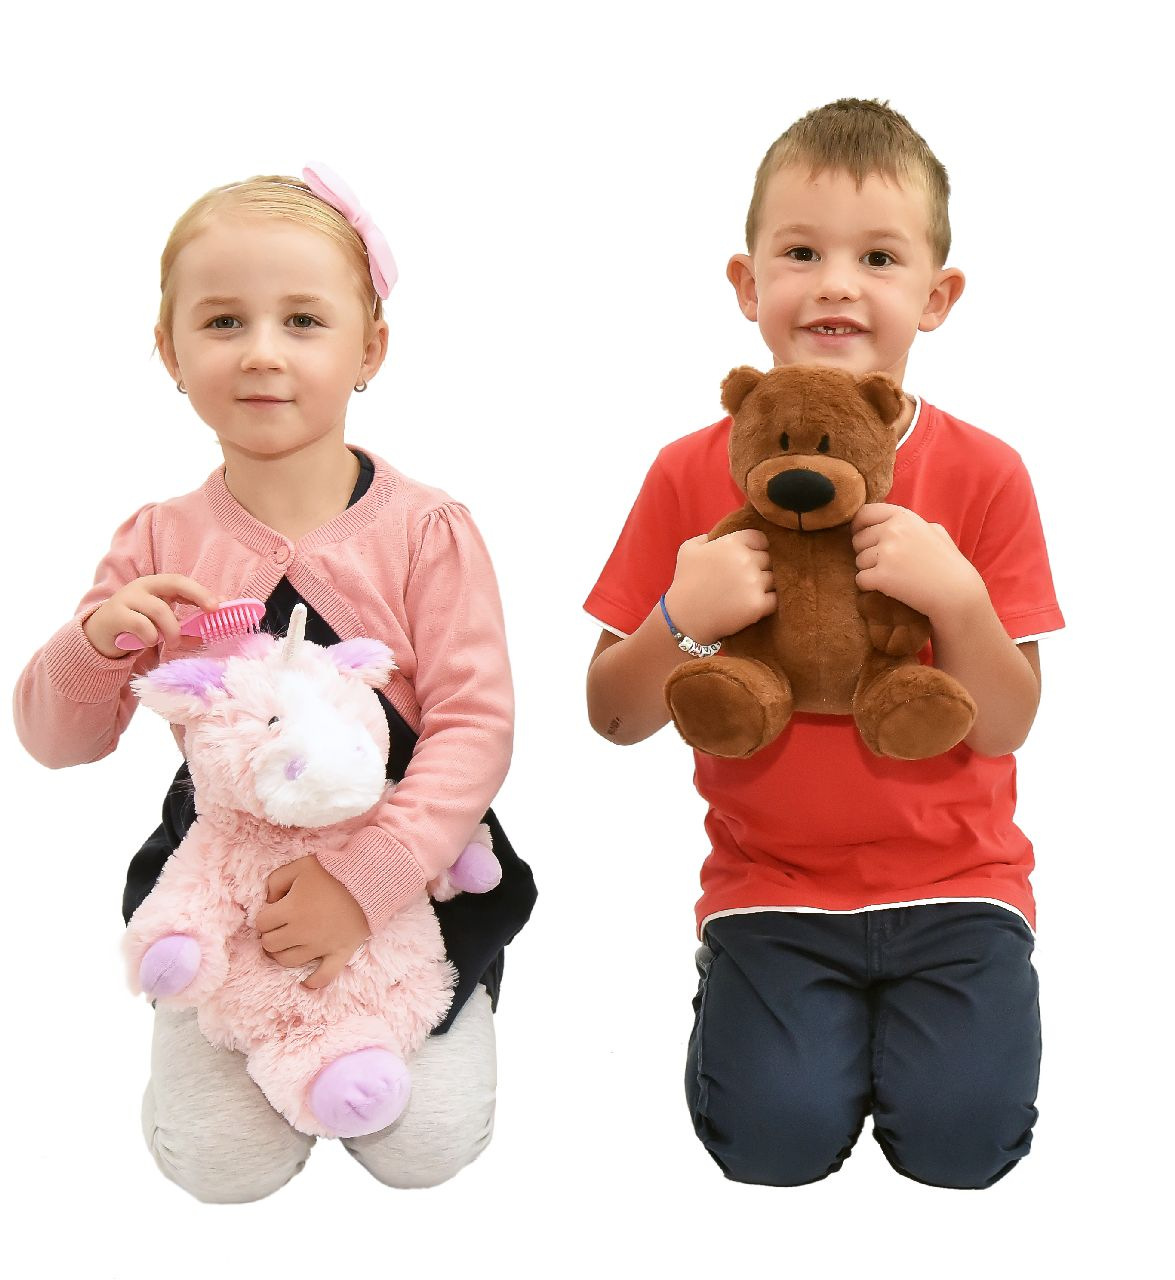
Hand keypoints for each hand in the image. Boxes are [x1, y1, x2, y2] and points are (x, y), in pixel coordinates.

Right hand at [82, 574, 219, 657]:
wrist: (99, 636)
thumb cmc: (135, 628)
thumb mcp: (161, 625)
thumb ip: (182, 625)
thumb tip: (205, 634)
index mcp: (156, 586)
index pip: (181, 581)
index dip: (200, 592)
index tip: (217, 606)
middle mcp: (142, 586)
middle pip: (173, 583)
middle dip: (196, 596)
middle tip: (209, 614)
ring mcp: (127, 598)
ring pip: (160, 609)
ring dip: (172, 630)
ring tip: (173, 643)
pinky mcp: (115, 614)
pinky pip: (141, 625)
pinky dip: (151, 636)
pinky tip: (148, 641)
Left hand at [256, 856, 369, 989]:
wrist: (371, 879)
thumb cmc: (334, 870)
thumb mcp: (300, 865)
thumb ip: (275, 881)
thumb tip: (269, 901)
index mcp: (291, 910)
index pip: (262, 923)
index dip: (265, 915)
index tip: (274, 908)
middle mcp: (302, 932)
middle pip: (270, 944)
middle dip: (271, 934)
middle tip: (280, 925)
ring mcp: (321, 946)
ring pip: (288, 961)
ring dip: (282, 953)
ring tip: (288, 943)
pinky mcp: (340, 952)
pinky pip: (324, 976)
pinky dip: (313, 982)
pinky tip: (306, 982)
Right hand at [664, 529, 775, 643]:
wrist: (685, 617)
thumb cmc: (685, 582)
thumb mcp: (687, 551)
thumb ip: (704, 538)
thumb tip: (713, 536)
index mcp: (731, 543)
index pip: (760, 539)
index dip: (756, 548)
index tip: (748, 558)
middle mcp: (746, 560)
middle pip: (768, 559)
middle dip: (759, 567)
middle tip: (745, 578)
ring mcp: (754, 583)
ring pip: (772, 579)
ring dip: (764, 585)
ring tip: (748, 593)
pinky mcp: (758, 604)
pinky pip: (774, 599)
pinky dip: (767, 602)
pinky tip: (754, 604)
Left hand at [851, 504, 985, 622]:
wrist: (957, 593)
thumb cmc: (948, 563)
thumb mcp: (934, 531)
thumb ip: (910, 524)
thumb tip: (887, 522)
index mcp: (903, 517)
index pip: (864, 513)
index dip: (859, 526)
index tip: (862, 536)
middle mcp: (892, 530)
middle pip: (858, 540)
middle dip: (867, 552)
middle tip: (887, 564)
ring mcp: (886, 553)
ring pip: (858, 561)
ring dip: (869, 570)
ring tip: (893, 576)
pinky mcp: (881, 576)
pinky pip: (860, 579)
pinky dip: (869, 586)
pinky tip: (888, 587)